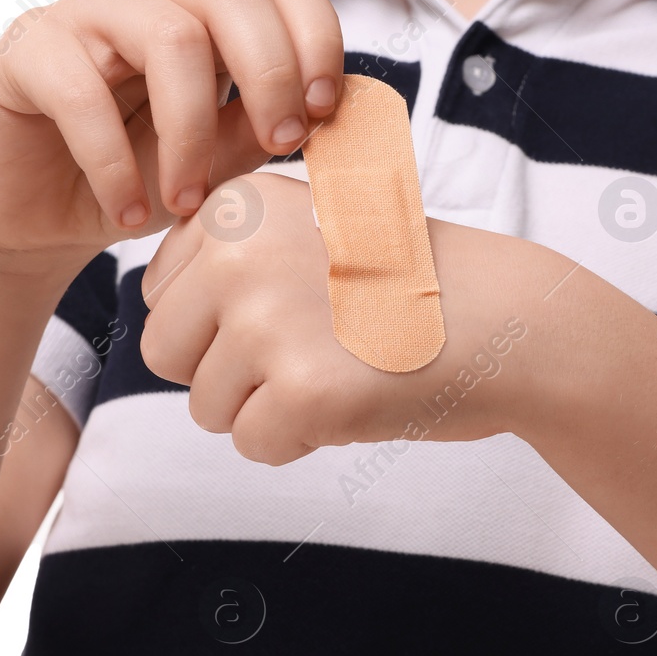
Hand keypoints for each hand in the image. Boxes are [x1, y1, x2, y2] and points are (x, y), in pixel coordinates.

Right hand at [0, 0, 343, 277]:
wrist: (41, 216)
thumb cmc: (140, 175)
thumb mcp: (221, 159)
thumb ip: (266, 127)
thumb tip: (328, 115)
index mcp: (210, 6)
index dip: (316, 41)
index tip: (322, 114)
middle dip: (270, 73)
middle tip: (277, 148)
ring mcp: (85, 12)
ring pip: (168, 36)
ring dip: (191, 131)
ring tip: (187, 201)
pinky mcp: (27, 50)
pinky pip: (81, 90)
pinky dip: (112, 163)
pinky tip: (126, 211)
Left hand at [137, 172, 566, 463]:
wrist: (507, 319)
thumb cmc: (407, 283)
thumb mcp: (306, 230)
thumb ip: (225, 255)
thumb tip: (149, 308)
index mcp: (233, 208)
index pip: (160, 299)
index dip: (221, 323)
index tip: (296, 304)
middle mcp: (237, 257)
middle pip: (165, 355)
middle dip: (227, 372)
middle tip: (312, 347)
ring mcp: (266, 326)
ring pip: (206, 409)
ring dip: (268, 407)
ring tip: (341, 367)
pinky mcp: (302, 394)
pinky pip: (254, 447)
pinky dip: (301, 440)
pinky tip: (355, 398)